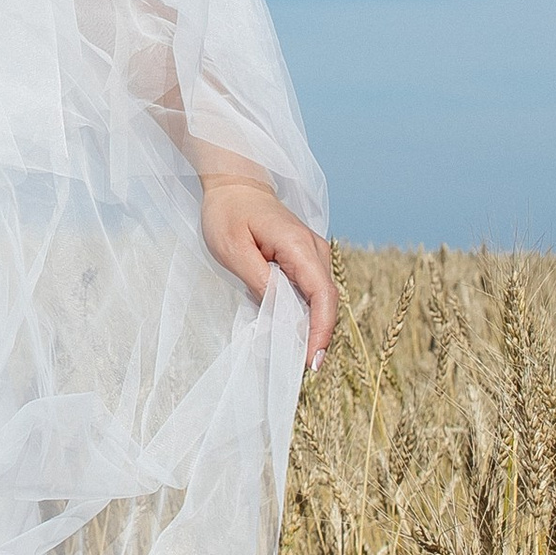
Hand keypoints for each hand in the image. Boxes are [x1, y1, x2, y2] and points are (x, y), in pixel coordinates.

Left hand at [198, 170, 337, 366]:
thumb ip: (259, 281)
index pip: (322, 294)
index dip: (320, 330)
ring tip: (296, 358)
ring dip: (313, 327)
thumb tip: (280, 312)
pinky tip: (292, 333)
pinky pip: (312, 292)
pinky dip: (306, 314)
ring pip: (322, 299)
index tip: (311, 360)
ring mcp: (313, 254)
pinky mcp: (305, 259)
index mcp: (298, 245)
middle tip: (301, 369)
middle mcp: (314, 250)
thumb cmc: (228, 214)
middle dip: (318, 336)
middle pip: (327, 301)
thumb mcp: (233, 249)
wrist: (234, 185)